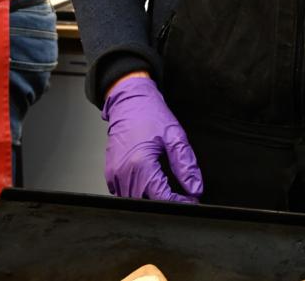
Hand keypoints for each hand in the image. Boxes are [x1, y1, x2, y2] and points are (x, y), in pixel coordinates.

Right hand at [102, 73, 203, 202]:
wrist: (129, 102)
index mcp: (141, 163)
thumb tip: (195, 187)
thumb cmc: (150, 115)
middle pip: (146, 201)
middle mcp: (124, 172)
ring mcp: (114, 174)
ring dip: (151, 199)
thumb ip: (186, 165)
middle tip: (182, 196)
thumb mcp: (175, 136)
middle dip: (165, 202)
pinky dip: (137, 193)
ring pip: (133, 200)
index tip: (191, 200)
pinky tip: (150, 184)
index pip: (161, 196)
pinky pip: (123, 193)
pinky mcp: (109, 174)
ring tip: (168, 191)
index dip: (178, 202)